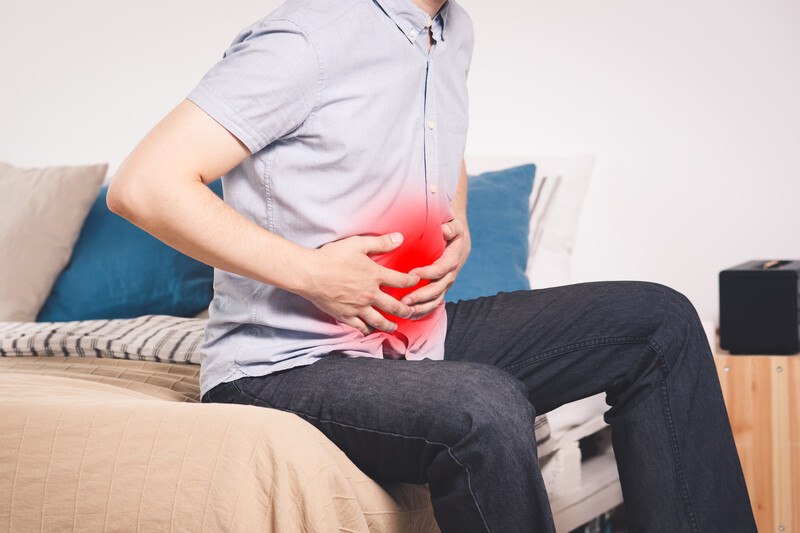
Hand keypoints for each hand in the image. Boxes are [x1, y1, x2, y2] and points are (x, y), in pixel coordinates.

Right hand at [297, 233, 420, 335]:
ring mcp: (358, 307)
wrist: (310, 273)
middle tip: (411, 312)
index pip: (401, 281)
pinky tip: (371, 331)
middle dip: (406, 310)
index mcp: (375, 276)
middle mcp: (370, 294)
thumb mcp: (358, 244)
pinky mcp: (345, 315)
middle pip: (394, 306)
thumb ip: (380, 242)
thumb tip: (400, 238)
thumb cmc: (332, 256)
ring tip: (395, 327)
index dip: (412, 282)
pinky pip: (360, 327)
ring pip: (379, 321)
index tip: (416, 282)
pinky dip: (368, 330)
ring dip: (390, 325)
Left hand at [402, 218, 470, 319]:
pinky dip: (423, 311)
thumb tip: (445, 229)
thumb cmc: (454, 233)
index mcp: (452, 260)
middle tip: (404, 300)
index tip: (412, 273)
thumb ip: (451, 228)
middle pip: (437, 289)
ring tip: (405, 312)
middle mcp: (450, 275)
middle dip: (420, 296)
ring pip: (435, 300)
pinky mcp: (441, 290)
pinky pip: (434, 303)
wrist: (460, 244)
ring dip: (421, 307)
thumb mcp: (456, 226)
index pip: (440, 269)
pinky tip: (410, 317)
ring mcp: (446, 284)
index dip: (427, 273)